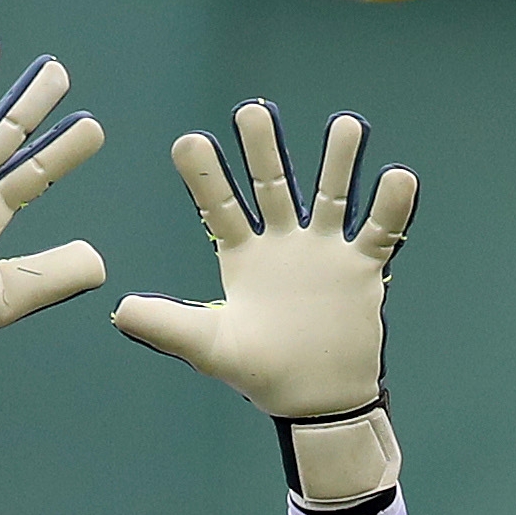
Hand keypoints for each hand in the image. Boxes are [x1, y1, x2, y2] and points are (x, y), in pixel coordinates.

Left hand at [108, 100, 415, 509]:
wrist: (315, 402)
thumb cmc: (260, 373)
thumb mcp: (210, 348)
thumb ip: (168, 326)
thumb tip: (118, 310)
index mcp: (241, 257)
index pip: (221, 208)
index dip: (205, 177)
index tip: (187, 141)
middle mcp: (281, 244)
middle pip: (273, 186)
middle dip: (263, 151)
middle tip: (251, 112)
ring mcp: (323, 251)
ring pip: (330, 196)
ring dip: (337, 163)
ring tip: (345, 126)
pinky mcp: (361, 268)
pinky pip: (378, 232)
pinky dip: (390, 207)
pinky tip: (397, 176)